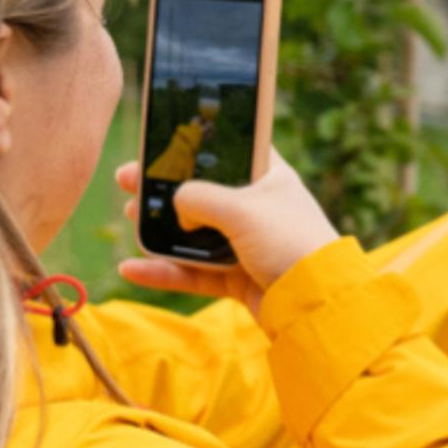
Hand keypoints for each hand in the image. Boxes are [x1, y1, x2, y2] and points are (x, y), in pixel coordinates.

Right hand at [114, 156, 342, 313]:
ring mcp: (248, 244)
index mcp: (268, 178)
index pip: (228, 152)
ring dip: (160, 228)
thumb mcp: (241, 209)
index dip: (194, 146)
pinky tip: (131, 269)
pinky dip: (165, 272)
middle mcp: (258, 208)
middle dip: (164, 188)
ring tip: (130, 218)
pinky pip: (195, 273)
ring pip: (194, 234)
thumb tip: (175, 203)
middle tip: (128, 181)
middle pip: (202, 193)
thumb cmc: (289, 243)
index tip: (158, 143)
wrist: (319, 304)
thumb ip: (199, 196)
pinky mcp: (240, 278)